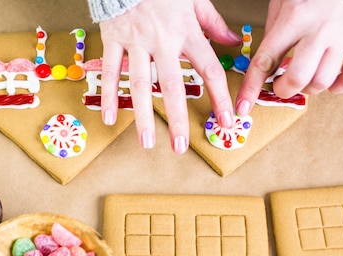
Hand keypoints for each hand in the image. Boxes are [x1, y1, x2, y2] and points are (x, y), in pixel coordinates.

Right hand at [98, 0, 240, 153]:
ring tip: (146, 142)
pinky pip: (112, 71)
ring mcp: (136, 42)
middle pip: (173, 85)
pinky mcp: (114, 39)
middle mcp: (162, 41)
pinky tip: (110, 118)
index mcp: (187, 31)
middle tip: (181, 146)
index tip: (227, 120)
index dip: (220, 96)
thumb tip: (233, 41)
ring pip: (140, 83)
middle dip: (178, 118)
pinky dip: (110, 95)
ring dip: (143, 115)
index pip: (209, 69)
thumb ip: (213, 22)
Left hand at [236, 0, 342, 115]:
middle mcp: (320, 29)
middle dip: (284, 90)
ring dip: (308, 88)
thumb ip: (273, 36)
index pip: (266, 60)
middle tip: (282, 85)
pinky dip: (336, 88)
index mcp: (295, 18)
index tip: (243, 105)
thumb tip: (265, 70)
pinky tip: (328, 81)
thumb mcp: (282, 6)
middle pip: (298, 77)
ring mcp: (342, 37)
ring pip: (322, 81)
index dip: (251, 87)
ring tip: (305, 77)